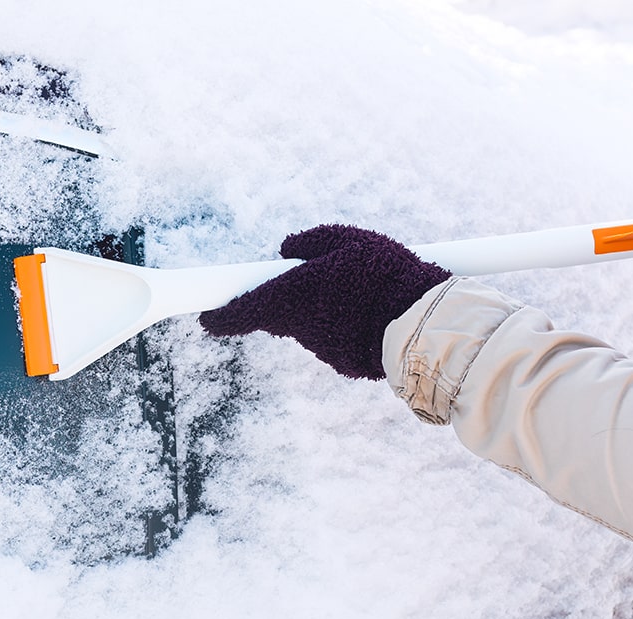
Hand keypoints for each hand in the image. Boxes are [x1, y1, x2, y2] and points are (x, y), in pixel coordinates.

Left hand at [199, 224, 448, 378]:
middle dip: (288, 301)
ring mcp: (322, 350)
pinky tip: (373, 316)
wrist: (423, 326)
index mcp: (290, 296)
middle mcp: (300, 328)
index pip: (242, 311)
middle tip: (315, 281)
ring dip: (325, 312)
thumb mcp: (349, 239)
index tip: (209, 317)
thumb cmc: (385, 275)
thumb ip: (312, 241)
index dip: (222, 315)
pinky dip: (346, 329)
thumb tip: (286, 250)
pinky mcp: (345, 365)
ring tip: (362, 293)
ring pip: (311, 328)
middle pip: (280, 316)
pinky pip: (336, 342)